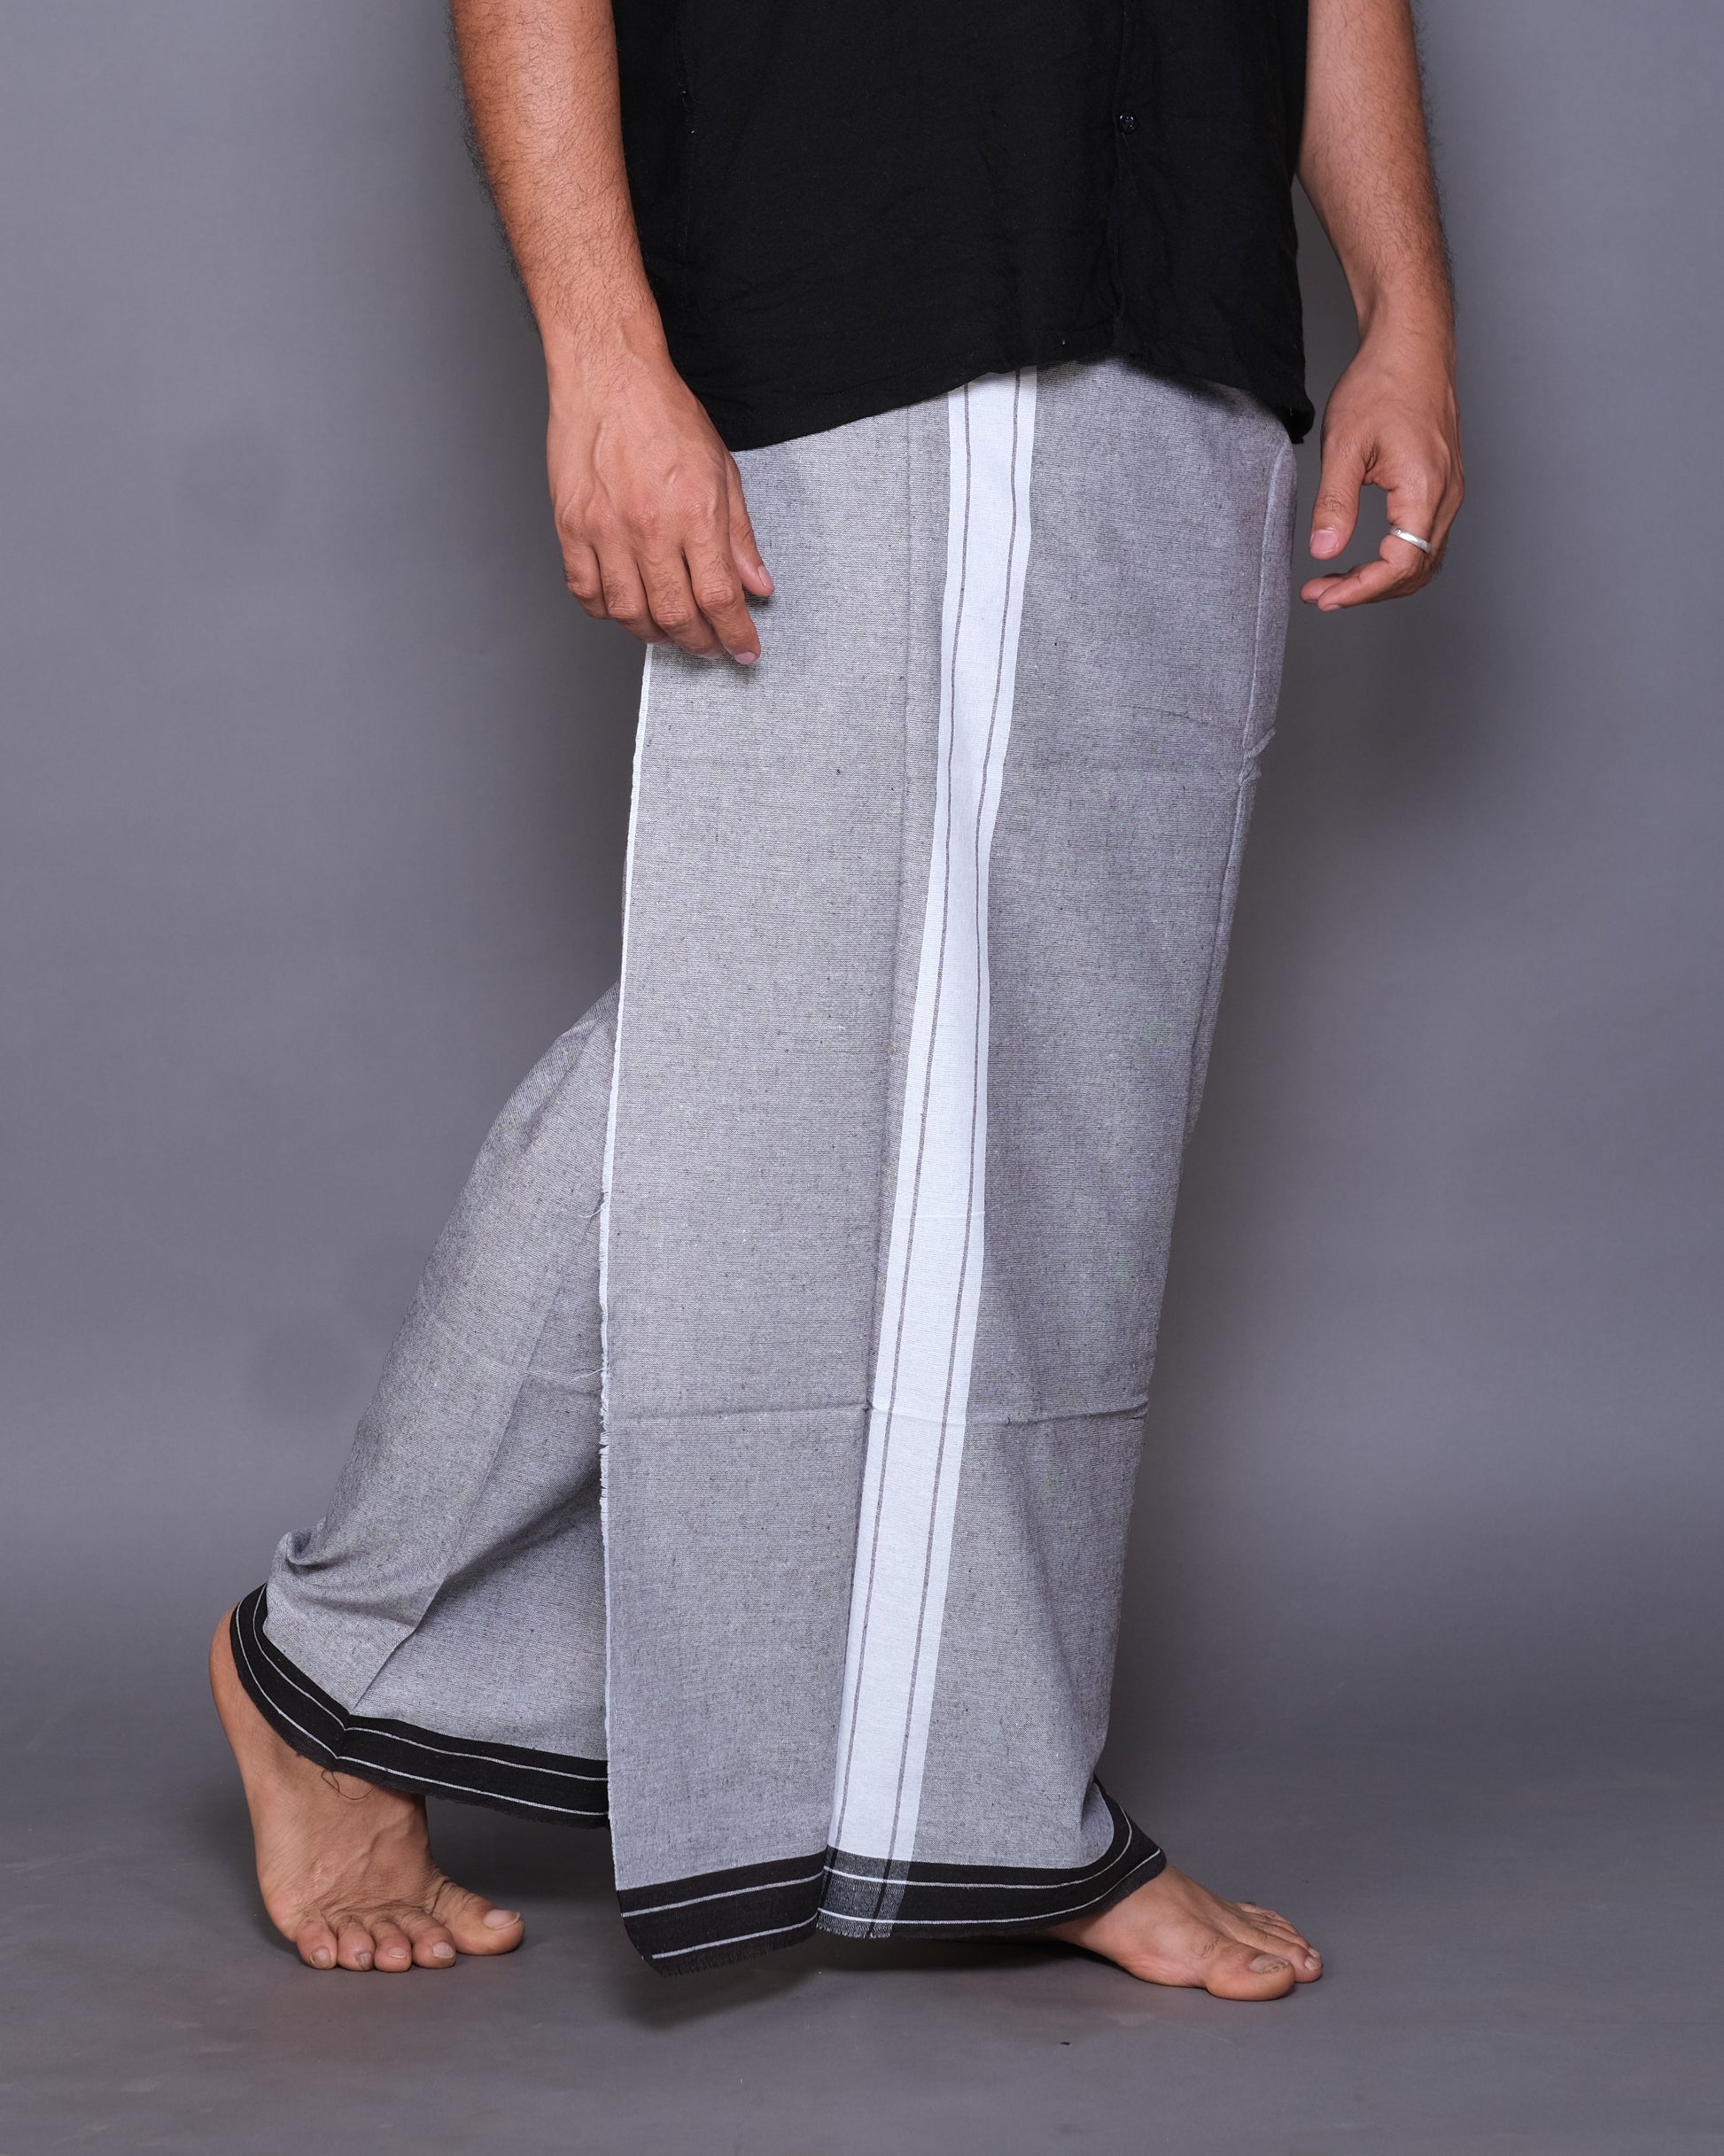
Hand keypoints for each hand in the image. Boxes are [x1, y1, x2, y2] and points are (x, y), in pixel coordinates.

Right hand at [546, 326, 772, 660]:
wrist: (608, 376)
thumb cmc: (663, 414)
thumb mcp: (722, 471)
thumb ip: (740, 536)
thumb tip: (758, 583)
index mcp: (694, 513)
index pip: (720, 597)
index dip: (735, 634)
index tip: (744, 649)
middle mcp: (649, 528)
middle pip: (676, 616)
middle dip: (699, 643)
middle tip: (710, 646)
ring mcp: (605, 531)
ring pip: (629, 614)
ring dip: (654, 634)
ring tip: (670, 631)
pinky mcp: (572, 528)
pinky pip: (586, 592)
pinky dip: (607, 611)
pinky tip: (625, 606)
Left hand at [1301, 315, 1462, 610]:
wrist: (1411, 347)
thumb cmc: (1382, 383)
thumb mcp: (1344, 446)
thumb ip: (1335, 504)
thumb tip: (1325, 550)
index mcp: (1425, 489)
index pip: (1399, 566)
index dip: (1360, 590)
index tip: (1323, 596)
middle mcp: (1447, 496)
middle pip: (1415, 572)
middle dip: (1367, 592)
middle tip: (1322, 594)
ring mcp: (1450, 492)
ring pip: (1423, 560)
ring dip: (1381, 580)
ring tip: (1337, 582)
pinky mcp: (1443, 485)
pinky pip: (1425, 539)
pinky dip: (1396, 559)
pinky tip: (1364, 559)